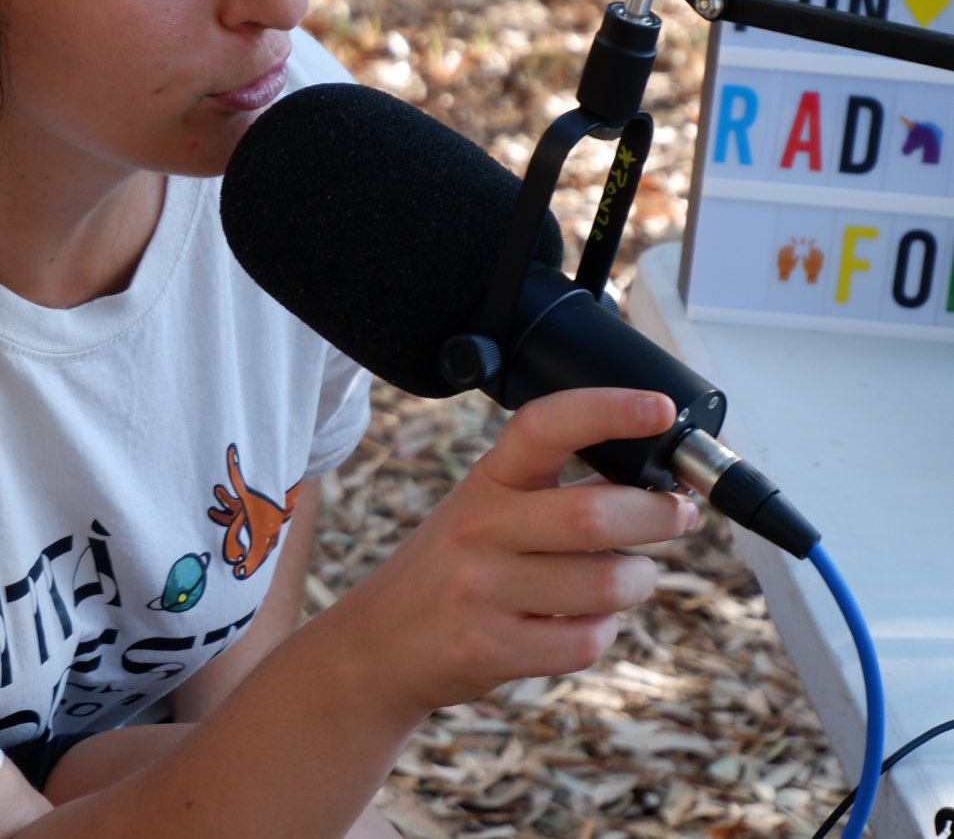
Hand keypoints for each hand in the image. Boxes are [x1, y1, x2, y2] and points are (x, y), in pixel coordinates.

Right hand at [330, 387, 696, 720]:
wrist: (380, 642)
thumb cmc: (454, 566)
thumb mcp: (485, 511)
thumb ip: (554, 493)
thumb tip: (654, 479)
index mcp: (486, 481)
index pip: (542, 426)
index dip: (607, 410)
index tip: (658, 409)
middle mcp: (478, 528)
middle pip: (594, 514)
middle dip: (658, 515)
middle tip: (677, 514)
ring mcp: (480, 590)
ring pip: (605, 585)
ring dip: (636, 582)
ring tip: (622, 577)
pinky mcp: (490, 648)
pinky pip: (586, 641)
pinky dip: (600, 632)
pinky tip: (577, 623)